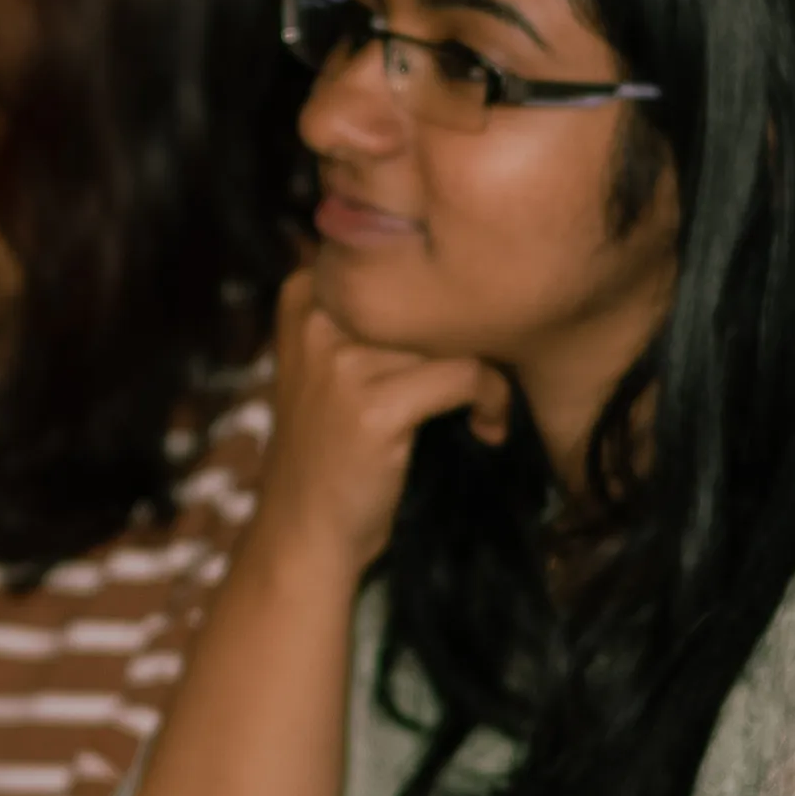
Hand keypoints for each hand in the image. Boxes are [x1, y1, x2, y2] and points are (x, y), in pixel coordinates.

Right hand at [252, 267, 504, 579]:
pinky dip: (491, 401)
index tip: (460, 344)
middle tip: (487, 378)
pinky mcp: (374, 405)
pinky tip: (487, 428)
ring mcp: (341, 360)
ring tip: (485, 409)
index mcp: (307, 292)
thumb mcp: (334, 363)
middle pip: (431, 294)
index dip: (445, 300)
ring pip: (454, 333)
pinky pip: (467, 376)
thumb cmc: (331, 448)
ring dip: (487, 372)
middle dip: (472, 335)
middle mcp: (318, 316)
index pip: (404, 262)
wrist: (303, 533)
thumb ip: (377, 314)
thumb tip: (468, 272)